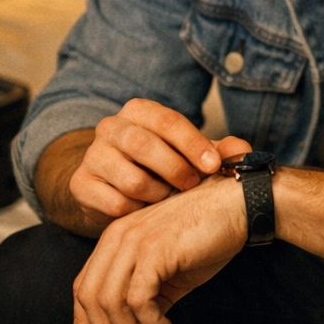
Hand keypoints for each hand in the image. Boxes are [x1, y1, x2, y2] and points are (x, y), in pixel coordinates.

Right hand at [68, 98, 251, 218]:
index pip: (167, 121)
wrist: (116, 186)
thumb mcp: (191, 153)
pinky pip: (114, 203)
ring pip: (130, 178)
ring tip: (169, 198)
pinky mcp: (80, 185)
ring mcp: (92, 156)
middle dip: (175, 168)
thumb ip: (219, 150)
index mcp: (139, 111)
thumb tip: (242, 150)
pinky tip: (146, 211)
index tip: (214, 166)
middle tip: (192, 185)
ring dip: (157, 194)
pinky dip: (137, 211)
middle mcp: (111, 127)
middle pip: (143, 145)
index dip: (193, 144)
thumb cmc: (161, 166)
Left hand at [72, 172, 248, 323]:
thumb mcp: (168, 268)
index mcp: (116, 237)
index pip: (83, 284)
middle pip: (91, 297)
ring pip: (111, 302)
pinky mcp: (155, 251)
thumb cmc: (208, 235)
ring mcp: (135, 242)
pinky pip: (139, 300)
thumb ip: (147, 293)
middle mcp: (118, 236)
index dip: (82, 321)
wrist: (239, 206)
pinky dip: (150, 323)